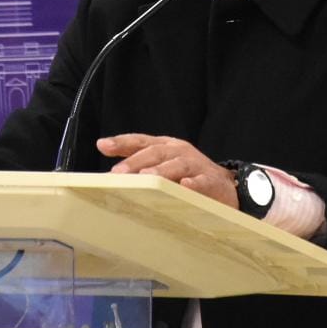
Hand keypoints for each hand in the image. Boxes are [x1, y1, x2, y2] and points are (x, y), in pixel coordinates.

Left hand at [96, 134, 236, 207]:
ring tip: (146, 177)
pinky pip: (202, 182)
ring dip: (161, 171)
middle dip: (136, 161)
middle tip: (118, 173)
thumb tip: (106, 162)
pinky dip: (194, 184)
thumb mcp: (163, 164)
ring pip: (177, 165)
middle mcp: (179, 152)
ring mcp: (196, 165)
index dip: (122, 142)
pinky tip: (184, 186)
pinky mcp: (212, 181)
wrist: (224, 186)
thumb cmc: (188, 174)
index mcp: (166, 147)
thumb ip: (137, 162)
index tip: (102, 145)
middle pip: (155, 152)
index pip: (141, 141)